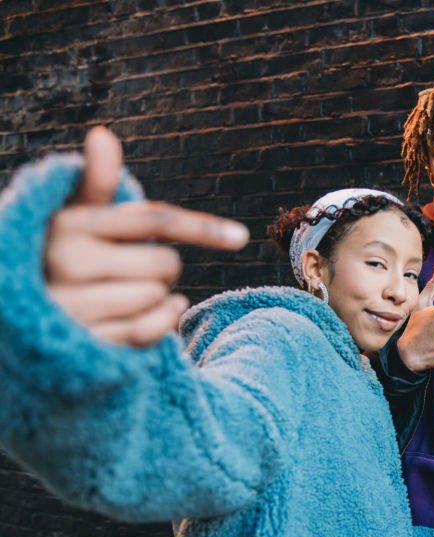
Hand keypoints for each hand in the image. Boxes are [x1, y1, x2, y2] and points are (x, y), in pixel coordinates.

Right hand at [46, 127, 249, 346]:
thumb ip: (96, 183)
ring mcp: (75, 306)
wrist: (28, 313)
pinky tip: (149, 315)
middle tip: (132, 269)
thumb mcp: (78, 218)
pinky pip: (152, 328)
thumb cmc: (66, 253)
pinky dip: (162, 321)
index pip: (154, 221)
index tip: (240, 237)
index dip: (201, 228)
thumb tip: (101, 134)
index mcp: (69, 224)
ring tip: (124, 294)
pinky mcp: (89, 341)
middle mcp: (67, 263)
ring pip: (159, 295)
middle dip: (162, 267)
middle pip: (166, 262)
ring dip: (157, 296)